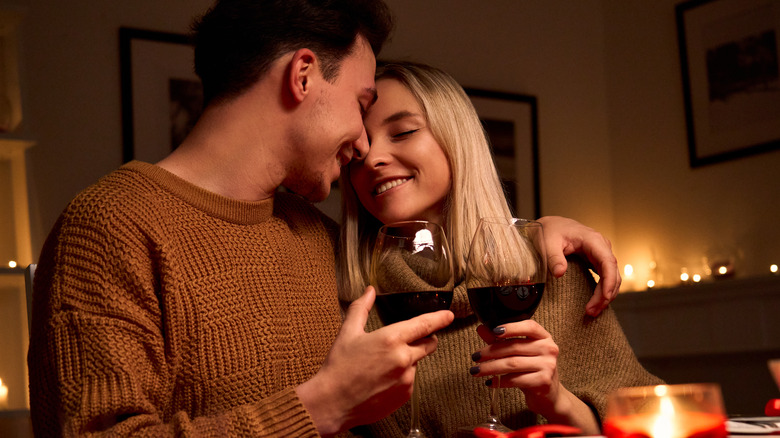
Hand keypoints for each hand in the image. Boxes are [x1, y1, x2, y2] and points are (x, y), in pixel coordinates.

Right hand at [296, 286, 453, 435]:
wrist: (332, 402)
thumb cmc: (339, 367)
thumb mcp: (348, 332)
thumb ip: (361, 308)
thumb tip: (369, 291)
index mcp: (391, 339)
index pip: (424, 325)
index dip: (439, 319)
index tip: (449, 316)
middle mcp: (404, 358)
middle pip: (428, 344)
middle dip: (423, 340)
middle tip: (404, 342)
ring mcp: (406, 378)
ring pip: (416, 363)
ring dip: (407, 361)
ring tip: (381, 367)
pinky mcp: (405, 395)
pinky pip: (410, 381)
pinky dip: (401, 378)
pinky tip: (381, 380)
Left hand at [471, 321, 560, 406]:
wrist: (549, 396)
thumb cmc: (532, 371)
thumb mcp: (519, 353)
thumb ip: (501, 340)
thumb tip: (481, 328)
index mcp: (544, 337)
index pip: (529, 326)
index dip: (511, 327)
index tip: (494, 331)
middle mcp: (549, 349)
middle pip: (514, 346)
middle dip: (490, 352)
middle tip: (475, 357)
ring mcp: (548, 366)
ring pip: (512, 363)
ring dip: (490, 367)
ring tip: (476, 370)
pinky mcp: (543, 382)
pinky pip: (515, 380)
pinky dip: (499, 381)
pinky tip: (490, 382)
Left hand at [536, 216, 619, 315]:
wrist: (550, 225)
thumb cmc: (550, 231)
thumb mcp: (548, 242)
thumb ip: (554, 257)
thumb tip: (560, 273)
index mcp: (593, 240)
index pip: (608, 262)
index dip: (609, 281)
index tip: (605, 297)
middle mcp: (601, 247)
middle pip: (613, 273)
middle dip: (606, 294)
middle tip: (591, 311)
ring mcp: (601, 254)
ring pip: (612, 278)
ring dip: (605, 296)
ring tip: (592, 311)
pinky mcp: (596, 261)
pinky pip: (605, 278)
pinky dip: (603, 291)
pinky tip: (596, 303)